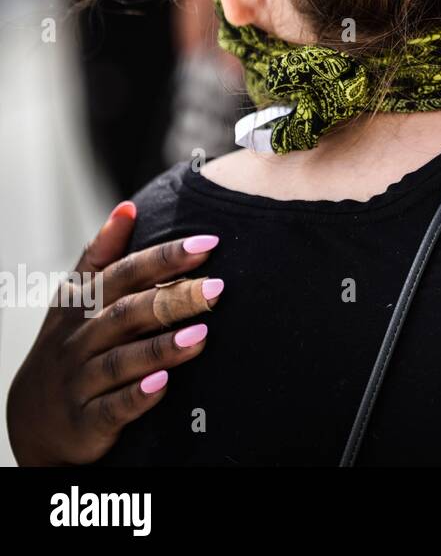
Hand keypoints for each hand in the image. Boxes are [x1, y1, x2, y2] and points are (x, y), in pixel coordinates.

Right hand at [6, 202, 222, 464]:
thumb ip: (101, 255)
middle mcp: (79, 340)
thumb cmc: (70, 345)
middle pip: (127, 313)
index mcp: (81, 305)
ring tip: (201, 334)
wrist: (33, 421)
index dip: (163, 257)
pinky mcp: (86, 421)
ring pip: (121, 360)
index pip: (123, 273)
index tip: (208, 242)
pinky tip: (164, 384)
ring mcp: (80, 381)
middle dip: (173, 298)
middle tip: (218, 288)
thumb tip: (129, 207)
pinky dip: (137, 397)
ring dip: (161, 347)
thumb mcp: (75, 299)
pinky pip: (111, 409)